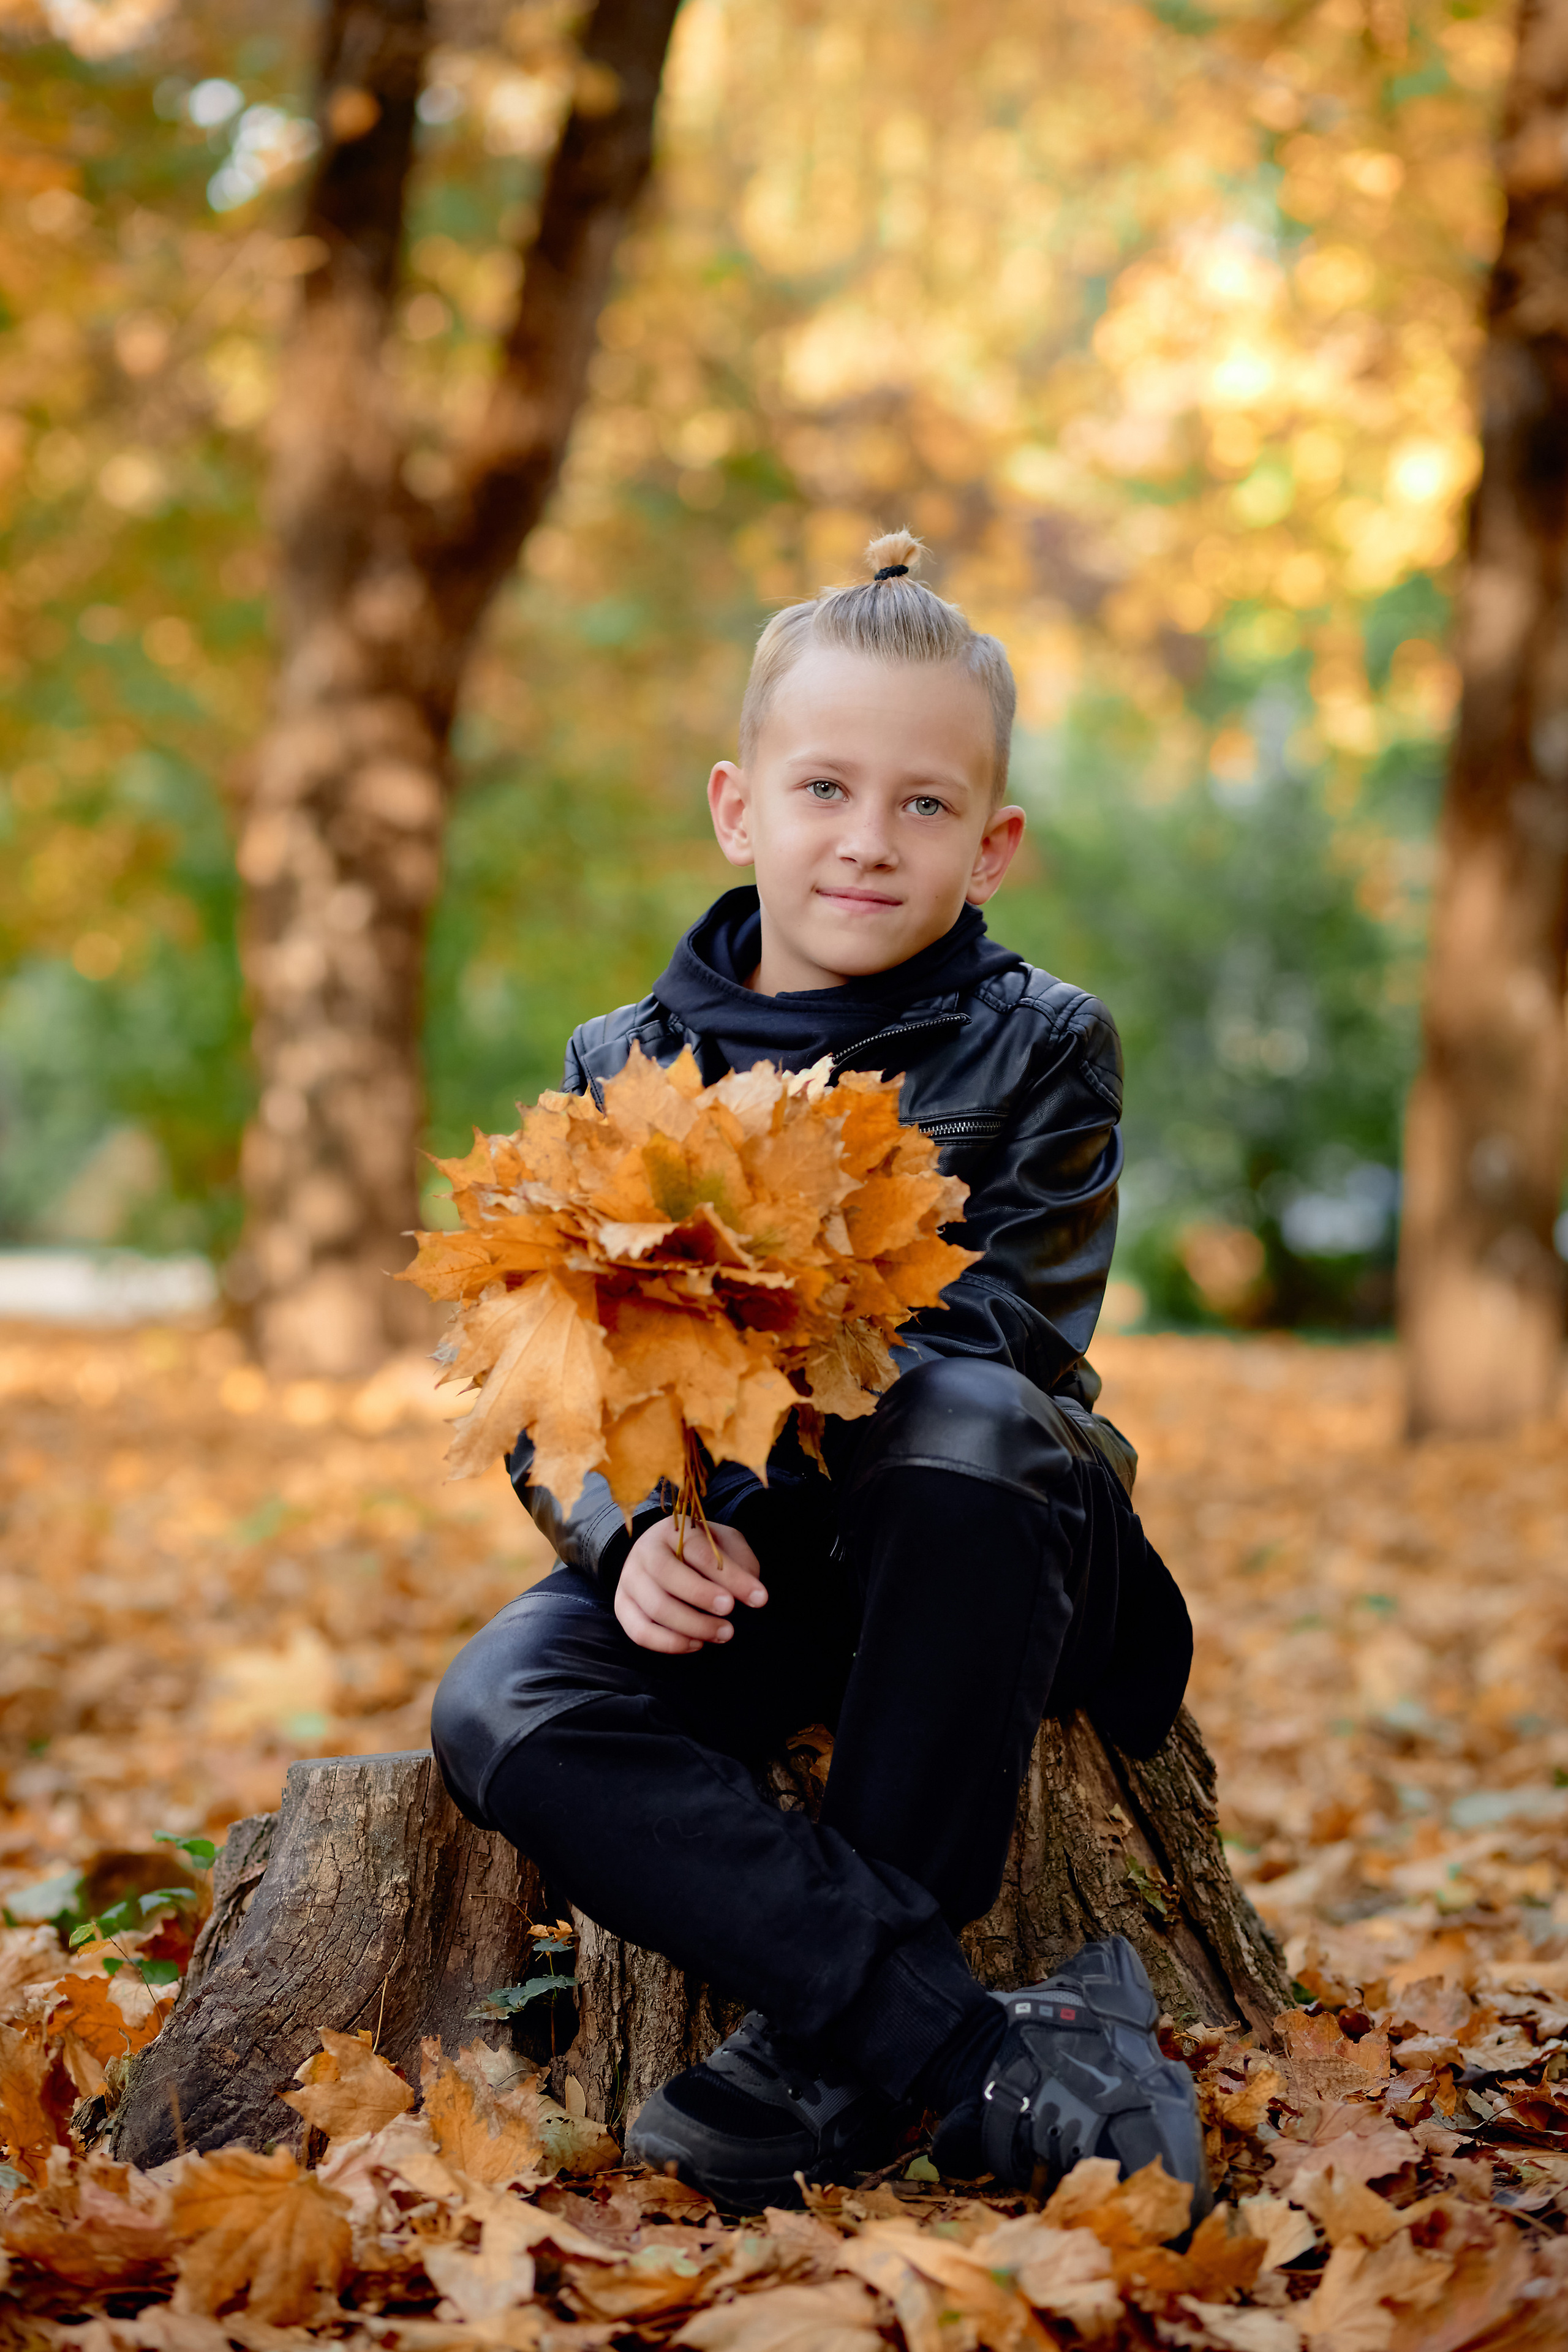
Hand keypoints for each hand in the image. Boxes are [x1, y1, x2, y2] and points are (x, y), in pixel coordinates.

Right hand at [614, 1517, 767, 1654]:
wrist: (662, 1556)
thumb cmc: (701, 1552)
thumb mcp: (724, 1544)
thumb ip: (740, 1562)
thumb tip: (750, 1590)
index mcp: (673, 1530)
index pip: (701, 1552)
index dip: (731, 1577)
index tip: (759, 1598)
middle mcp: (645, 1551)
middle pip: (668, 1575)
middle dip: (703, 1597)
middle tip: (732, 1615)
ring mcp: (629, 1580)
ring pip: (656, 1607)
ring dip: (693, 1626)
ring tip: (724, 1633)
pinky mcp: (622, 1606)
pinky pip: (640, 1632)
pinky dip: (669, 1643)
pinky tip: (696, 1644)